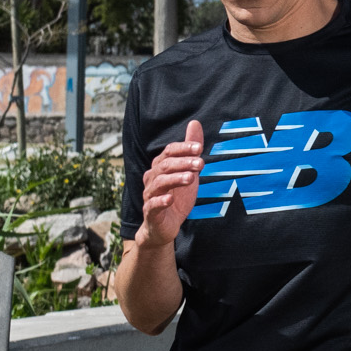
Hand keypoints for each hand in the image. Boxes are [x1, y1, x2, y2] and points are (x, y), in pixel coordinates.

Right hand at [131, 120, 204, 248]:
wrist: (163, 227)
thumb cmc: (175, 197)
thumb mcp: (188, 172)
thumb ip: (190, 150)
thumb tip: (194, 123)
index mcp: (161, 167)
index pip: (169, 151)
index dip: (183, 148)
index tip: (199, 148)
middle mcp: (153, 178)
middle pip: (165, 165)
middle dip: (183, 162)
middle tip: (200, 163)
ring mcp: (150, 195)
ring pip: (159, 183)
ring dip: (175, 179)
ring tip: (191, 178)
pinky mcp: (151, 212)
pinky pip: (152, 205)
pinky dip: (160, 201)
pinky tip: (170, 199)